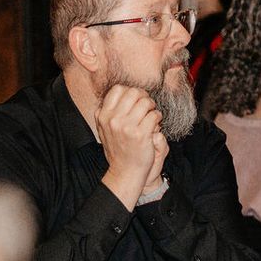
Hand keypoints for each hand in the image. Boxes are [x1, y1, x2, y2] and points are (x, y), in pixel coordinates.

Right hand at [94, 86, 163, 205]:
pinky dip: (158, 117)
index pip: (118, 89)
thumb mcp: (104, 129)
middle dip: (143, 96)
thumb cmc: (118, 149)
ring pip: (145, 102)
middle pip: (133, 92)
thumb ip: (108, 111)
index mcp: (103, 115)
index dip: (130, 91)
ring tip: (151, 115)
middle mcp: (113, 119)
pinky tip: (155, 124)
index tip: (136, 99)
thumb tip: (120, 92)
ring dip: (152, 107)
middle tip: (147, 105)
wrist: (125, 171)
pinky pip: (154, 115)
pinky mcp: (141, 134)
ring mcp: (126, 127)